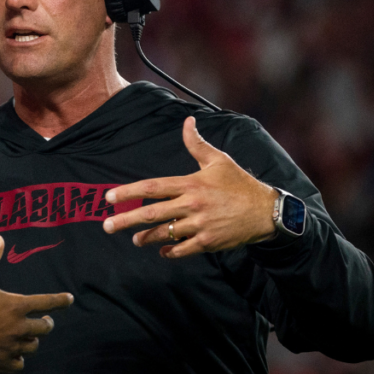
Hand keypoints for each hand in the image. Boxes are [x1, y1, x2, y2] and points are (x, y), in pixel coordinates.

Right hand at [0, 234, 73, 372]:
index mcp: (14, 306)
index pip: (46, 302)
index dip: (60, 301)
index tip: (69, 299)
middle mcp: (16, 328)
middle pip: (44, 328)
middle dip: (46, 322)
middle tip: (43, 320)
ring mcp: (9, 347)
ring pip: (32, 346)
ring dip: (32, 340)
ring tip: (27, 335)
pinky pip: (19, 364)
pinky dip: (18, 359)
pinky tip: (12, 353)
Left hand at [101, 116, 278, 258]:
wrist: (266, 211)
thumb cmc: (240, 184)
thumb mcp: (219, 160)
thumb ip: (197, 143)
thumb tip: (187, 121)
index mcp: (190, 184)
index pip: (152, 187)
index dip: (128, 192)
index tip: (109, 197)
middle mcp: (192, 205)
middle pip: (151, 213)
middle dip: (126, 220)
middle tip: (107, 225)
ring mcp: (200, 225)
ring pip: (164, 233)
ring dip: (146, 237)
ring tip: (135, 239)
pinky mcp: (208, 242)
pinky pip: (182, 250)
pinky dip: (170, 251)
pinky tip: (162, 251)